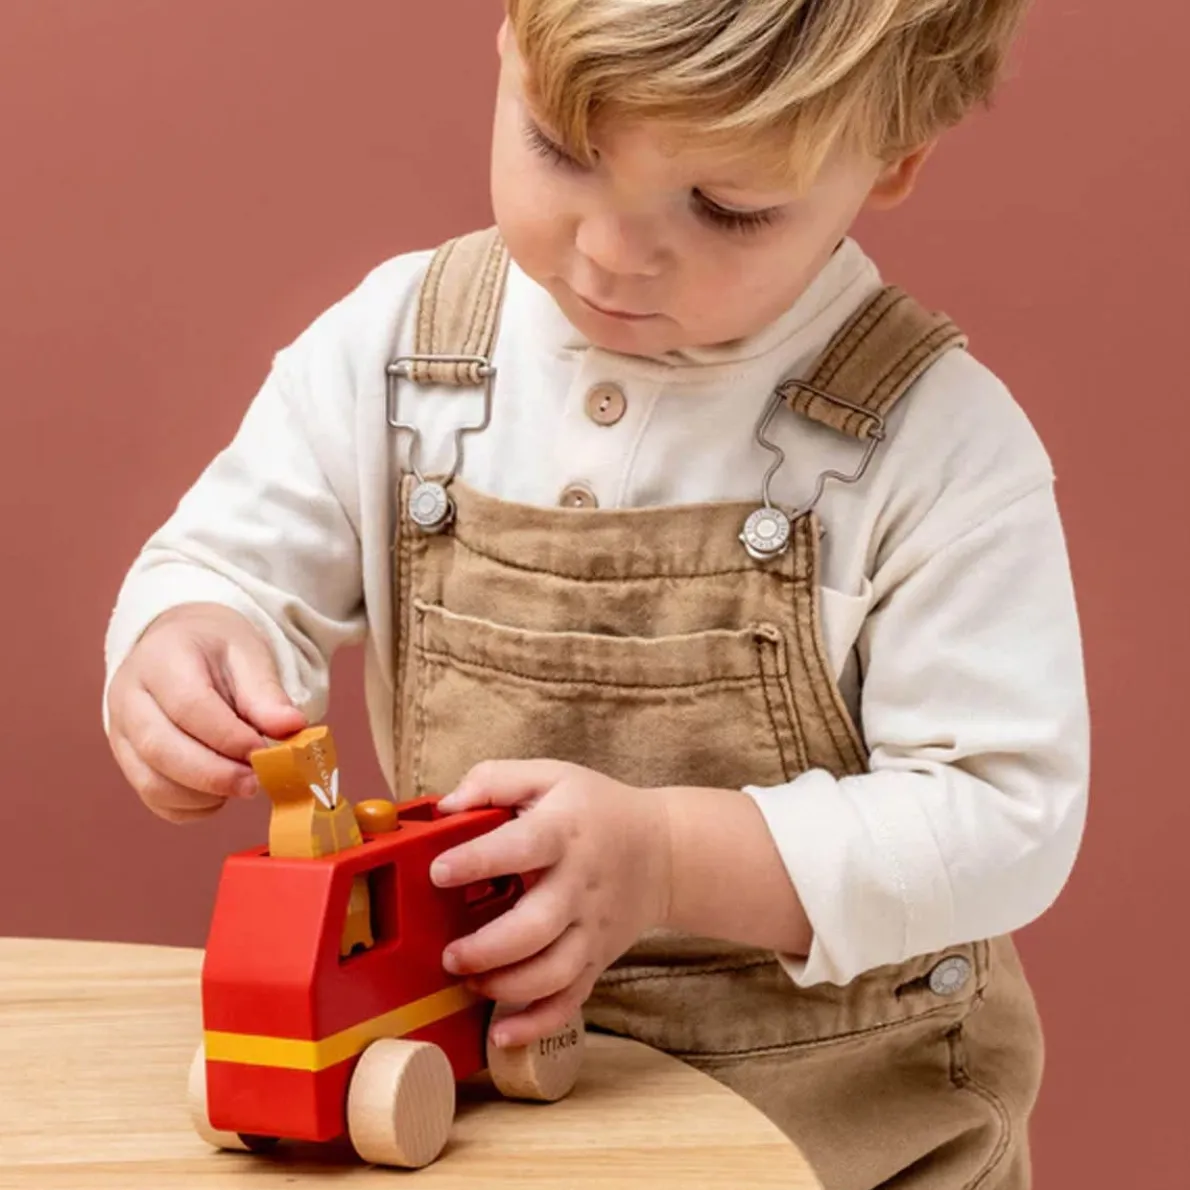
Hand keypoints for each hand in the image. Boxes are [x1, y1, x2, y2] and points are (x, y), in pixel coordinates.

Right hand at [106, 603, 305, 823]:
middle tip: (258, 781)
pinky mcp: (128, 763)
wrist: (182, 648)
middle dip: (216, 774)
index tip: (264, 751)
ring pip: (153, 782)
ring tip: (244, 783)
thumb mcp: (248, 655)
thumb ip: (267, 693)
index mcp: (160, 660)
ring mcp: (121, 734)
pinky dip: (193, 807)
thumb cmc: (217, 651)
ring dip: (205, 794)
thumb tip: (292, 728)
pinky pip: (155, 799)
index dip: (229, 736)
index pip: (188, 706)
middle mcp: (128, 698)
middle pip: (161, 749)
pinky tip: (222, 792)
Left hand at [430, 760, 671, 1048]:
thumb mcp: (550, 776)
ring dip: (506, 986)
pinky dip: (537, 1024)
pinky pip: (570, 1000)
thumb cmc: (595, 810)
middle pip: (536, 926)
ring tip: (471, 980)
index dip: (478, 860)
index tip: (439, 872)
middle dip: (488, 948)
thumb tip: (445, 807)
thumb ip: (494, 780)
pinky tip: (502, 1032)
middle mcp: (579, 885)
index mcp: (563, 832)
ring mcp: (590, 928)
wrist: (664, 851)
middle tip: (451, 953)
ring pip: (553, 972)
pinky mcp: (596, 959)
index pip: (520, 847)